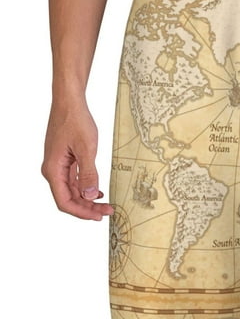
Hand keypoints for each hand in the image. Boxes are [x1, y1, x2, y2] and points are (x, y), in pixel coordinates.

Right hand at [42, 98, 113, 220]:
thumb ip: (88, 173)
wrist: (69, 102)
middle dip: (88, 208)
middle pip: (69, 198)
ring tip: (106, 204)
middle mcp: (53, 170)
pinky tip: (97, 191)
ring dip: (88, 199)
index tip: (99, 216)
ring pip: (72, 190)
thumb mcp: (87, 148)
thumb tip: (89, 196)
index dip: (82, 212)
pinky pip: (74, 180)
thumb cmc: (75, 121)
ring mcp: (58, 165)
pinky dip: (86, 188)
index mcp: (53, 170)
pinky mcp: (65, 160)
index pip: (65, 201)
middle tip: (108, 212)